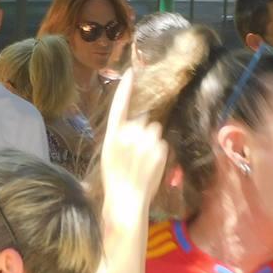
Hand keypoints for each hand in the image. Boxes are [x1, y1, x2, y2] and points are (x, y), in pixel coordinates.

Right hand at [101, 69, 168, 204]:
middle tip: (136, 155)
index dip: (126, 88)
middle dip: (142, 132)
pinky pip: (162, 143)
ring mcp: (145, 141)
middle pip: (143, 120)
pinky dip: (159, 152)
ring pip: (154, 130)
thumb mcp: (110, 154)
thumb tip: (135, 124)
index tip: (132, 72)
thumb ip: (120, 136)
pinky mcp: (159, 149)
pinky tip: (150, 166)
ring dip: (152, 141)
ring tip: (143, 161)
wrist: (126, 200)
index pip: (119, 105)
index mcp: (112, 135)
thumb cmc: (116, 179)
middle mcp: (128, 134)